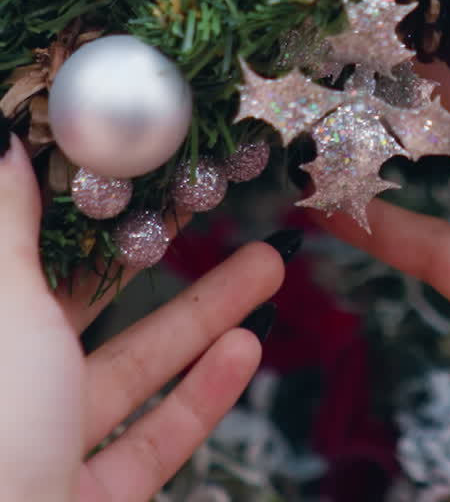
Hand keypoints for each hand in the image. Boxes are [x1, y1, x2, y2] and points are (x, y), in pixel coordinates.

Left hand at [0, 133, 284, 501]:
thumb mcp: (4, 302)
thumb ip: (11, 222)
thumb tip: (4, 138)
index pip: (33, 247)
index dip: (90, 206)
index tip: (145, 165)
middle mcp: (8, 381)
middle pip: (90, 302)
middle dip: (161, 252)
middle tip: (216, 205)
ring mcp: (44, 445)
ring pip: (132, 366)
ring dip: (204, 316)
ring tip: (268, 265)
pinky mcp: (88, 498)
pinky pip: (150, 438)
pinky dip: (200, 395)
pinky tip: (245, 349)